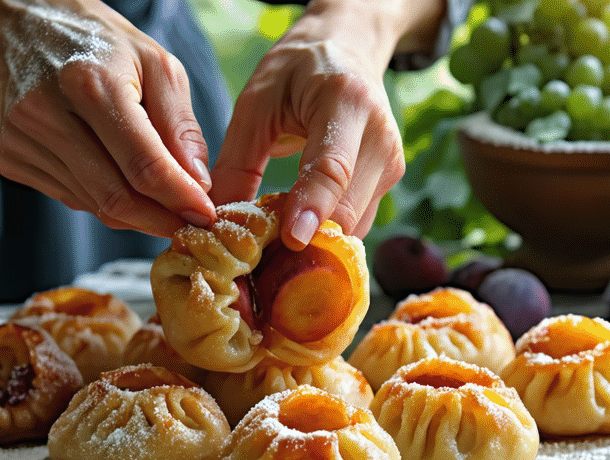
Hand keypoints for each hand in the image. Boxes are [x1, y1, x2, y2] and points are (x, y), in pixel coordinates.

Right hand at [0, 0, 216, 235]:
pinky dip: (101, 197)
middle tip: (187, 224)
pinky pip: (71, 198)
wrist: (15, 24)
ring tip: (156, 197)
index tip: (206, 215)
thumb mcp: (154, 63)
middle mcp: (47, 115)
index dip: (180, 199)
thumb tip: (198, 184)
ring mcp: (22, 140)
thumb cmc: (96, 41)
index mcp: (91, 84)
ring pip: (94, 205)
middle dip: (159, 219)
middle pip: (116, 197)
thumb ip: (180, 125)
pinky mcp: (9, 158)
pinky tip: (111, 173)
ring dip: (133, 212)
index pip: (144, 166)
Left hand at [209, 4, 409, 249]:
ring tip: (273, 244)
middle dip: (305, 240)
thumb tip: (219, 226)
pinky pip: (357, 223)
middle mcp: (379, 136)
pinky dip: (326, 234)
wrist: (347, 51)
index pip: (333, 166)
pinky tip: (297, 230)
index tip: (291, 239)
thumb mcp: (256, 103)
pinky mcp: (388, 182)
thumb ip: (237, 163)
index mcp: (345, 101)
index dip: (312, 206)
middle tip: (258, 259)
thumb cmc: (297, 72)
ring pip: (354, 226)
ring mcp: (390, 163)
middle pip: (347, 209)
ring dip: (315, 243)